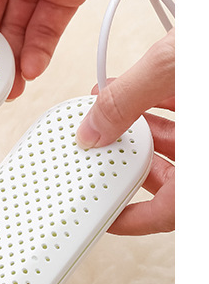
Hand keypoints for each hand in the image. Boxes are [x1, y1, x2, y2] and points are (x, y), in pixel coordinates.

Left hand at [75, 29, 173, 235]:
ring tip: (108, 106)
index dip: (135, 218)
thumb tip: (93, 129)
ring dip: (142, 127)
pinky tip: (135, 87)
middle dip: (132, 158)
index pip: (172, 212)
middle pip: (175, 175)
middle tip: (99, 147)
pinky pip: (190, 115)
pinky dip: (161, 104)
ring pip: (181, 142)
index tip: (107, 215)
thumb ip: (129, 98)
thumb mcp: (177, 65)